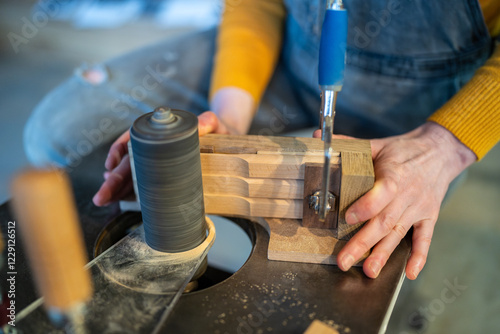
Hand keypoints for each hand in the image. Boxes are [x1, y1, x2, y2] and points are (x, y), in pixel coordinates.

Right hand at [92, 111, 228, 206]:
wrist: (228, 141)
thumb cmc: (218, 131)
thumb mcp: (215, 124)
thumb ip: (209, 121)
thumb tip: (202, 124)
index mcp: (162, 134)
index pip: (133, 140)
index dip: (119, 151)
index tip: (112, 165)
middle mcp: (156, 148)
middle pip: (129, 163)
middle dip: (112, 180)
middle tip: (101, 197)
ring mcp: (159, 163)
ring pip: (132, 175)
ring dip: (116, 188)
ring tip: (105, 201)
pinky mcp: (166, 176)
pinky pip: (144, 184)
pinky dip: (131, 193)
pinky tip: (120, 201)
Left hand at [315, 122, 475, 278]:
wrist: (440, 151)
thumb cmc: (403, 149)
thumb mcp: (377, 143)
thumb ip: (348, 145)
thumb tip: (318, 139)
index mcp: (394, 174)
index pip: (382, 193)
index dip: (366, 206)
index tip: (349, 218)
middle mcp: (408, 194)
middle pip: (385, 221)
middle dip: (363, 243)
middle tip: (344, 261)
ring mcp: (419, 208)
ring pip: (399, 233)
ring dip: (383, 254)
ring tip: (369, 271)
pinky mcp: (429, 217)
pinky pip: (425, 239)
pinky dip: (419, 257)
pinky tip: (409, 273)